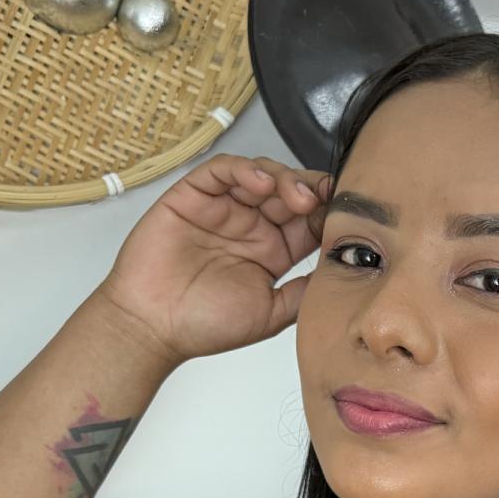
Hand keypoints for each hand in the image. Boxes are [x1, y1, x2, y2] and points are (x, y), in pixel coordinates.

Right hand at [94, 153, 332, 367]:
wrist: (153, 328)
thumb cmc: (204, 325)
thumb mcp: (272, 313)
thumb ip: (304, 291)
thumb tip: (341, 272)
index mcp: (273, 251)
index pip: (308, 220)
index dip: (326, 212)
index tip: (345, 213)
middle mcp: (251, 225)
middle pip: (290, 192)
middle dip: (310, 191)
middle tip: (320, 200)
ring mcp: (223, 208)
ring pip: (261, 174)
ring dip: (283, 178)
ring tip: (295, 196)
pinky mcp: (194, 195)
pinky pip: (222, 170)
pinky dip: (244, 169)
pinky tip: (260, 182)